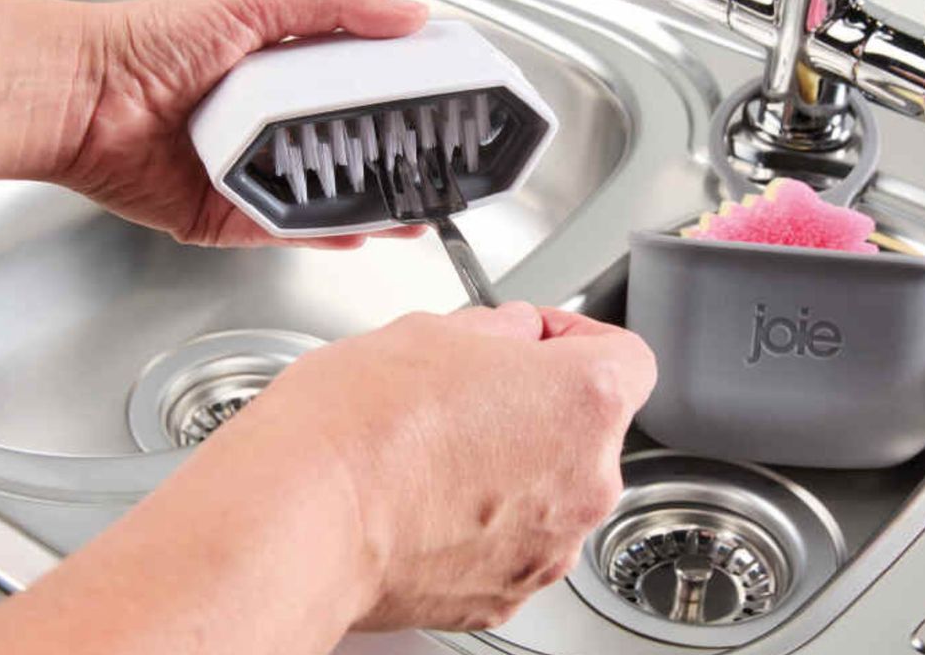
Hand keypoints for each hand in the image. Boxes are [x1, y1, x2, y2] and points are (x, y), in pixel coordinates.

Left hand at [0, 0, 426, 247]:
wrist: (81, 98)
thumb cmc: (146, 43)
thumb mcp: (253, 4)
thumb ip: (334, 6)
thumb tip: (407, 12)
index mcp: (276, 75)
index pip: (355, 91)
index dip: (398, 103)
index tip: (439, 112)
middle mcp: (264, 128)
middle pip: (346, 154)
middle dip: (393, 168)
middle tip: (436, 174)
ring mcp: (247, 174)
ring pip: (323, 200)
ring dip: (371, 208)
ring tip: (415, 210)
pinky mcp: (225, 216)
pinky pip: (284, 231)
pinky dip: (324, 236)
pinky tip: (363, 232)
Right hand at [0, 305, 656, 654]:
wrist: (299, 521)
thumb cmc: (356, 427)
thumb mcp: (432, 331)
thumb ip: (500, 331)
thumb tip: (513, 337)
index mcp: (585, 402)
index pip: (625, 355)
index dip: (576, 338)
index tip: (538, 338)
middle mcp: (584, 483)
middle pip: (589, 429)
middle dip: (539, 405)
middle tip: (470, 390)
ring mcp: (547, 548)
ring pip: (552, 490)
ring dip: (513, 466)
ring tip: (434, 447)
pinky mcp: (503, 594)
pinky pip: (512, 543)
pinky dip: (482, 522)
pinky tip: (424, 497)